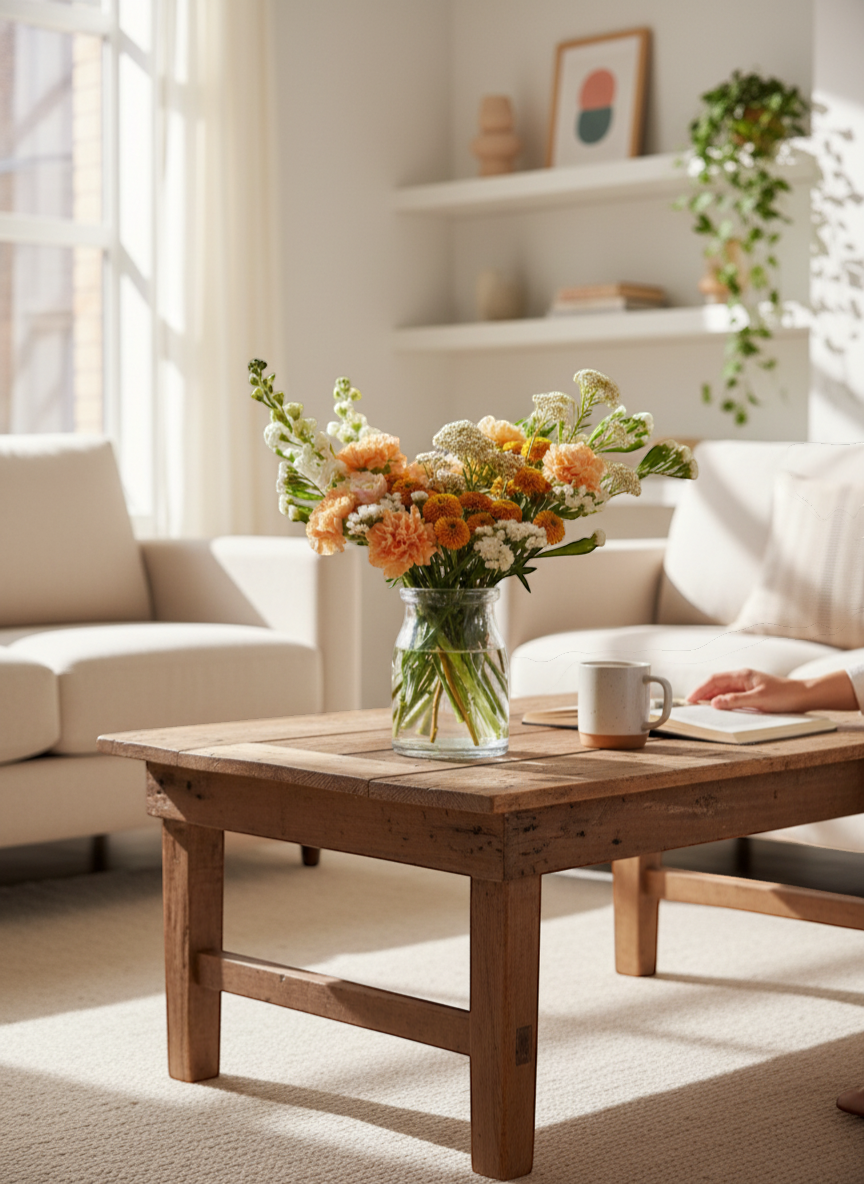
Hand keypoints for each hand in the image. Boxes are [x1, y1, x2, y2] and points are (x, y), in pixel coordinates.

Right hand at [687, 668, 857, 712]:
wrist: (804, 696)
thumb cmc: (785, 696)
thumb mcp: (759, 700)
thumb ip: (735, 701)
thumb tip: (714, 703)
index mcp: (743, 675)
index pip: (715, 680)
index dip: (700, 689)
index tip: (690, 699)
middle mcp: (743, 678)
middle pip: (717, 683)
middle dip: (702, 692)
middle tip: (690, 704)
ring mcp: (747, 684)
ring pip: (723, 689)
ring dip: (711, 696)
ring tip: (700, 706)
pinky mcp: (752, 692)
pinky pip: (731, 694)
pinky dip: (721, 700)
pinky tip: (719, 707)